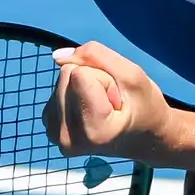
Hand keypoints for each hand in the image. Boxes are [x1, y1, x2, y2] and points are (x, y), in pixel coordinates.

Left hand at [41, 42, 177, 163]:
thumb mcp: (133, 76)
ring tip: (103, 107)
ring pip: (60, 80)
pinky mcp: (50, 128)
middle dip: (92, 79)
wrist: (143, 138)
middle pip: (66, 73)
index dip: (104, 78)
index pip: (80, 73)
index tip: (118, 99)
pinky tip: (90, 110)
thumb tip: (57, 56)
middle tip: (111, 102)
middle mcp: (67, 137)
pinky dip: (74, 94)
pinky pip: (56, 90)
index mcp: (93, 130)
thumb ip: (98, 56)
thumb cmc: (145, 108)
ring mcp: (55, 135)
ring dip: (83, 87)